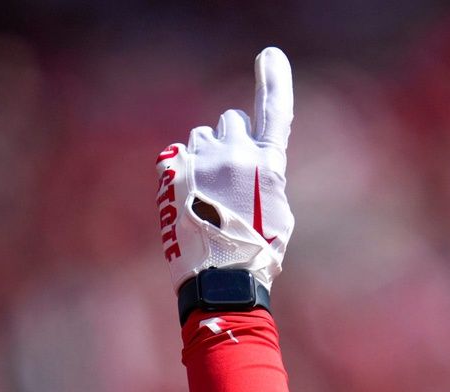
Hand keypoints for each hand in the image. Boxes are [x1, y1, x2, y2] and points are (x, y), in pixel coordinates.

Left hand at [155, 47, 293, 292]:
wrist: (219, 278)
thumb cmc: (256, 253)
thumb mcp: (277, 213)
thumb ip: (263, 176)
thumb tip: (246, 163)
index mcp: (268, 164)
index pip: (275, 112)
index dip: (275, 81)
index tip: (270, 56)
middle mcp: (236, 153)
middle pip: (230, 120)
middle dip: (229, 139)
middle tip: (228, 175)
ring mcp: (201, 159)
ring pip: (201, 136)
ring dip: (205, 155)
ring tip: (206, 194)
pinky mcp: (172, 169)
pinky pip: (177, 154)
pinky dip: (182, 170)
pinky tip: (188, 199)